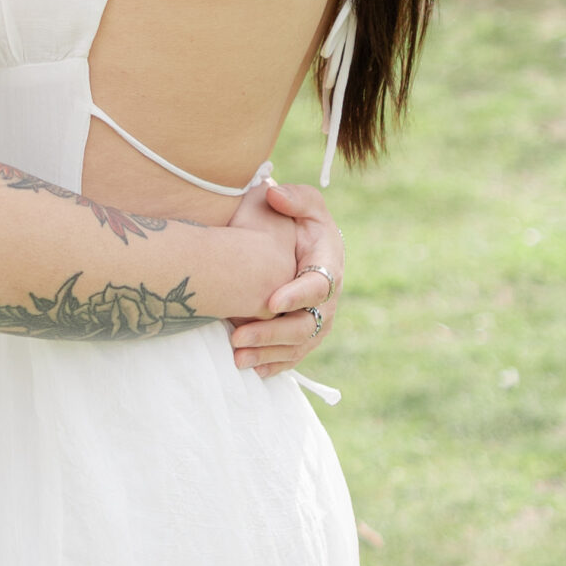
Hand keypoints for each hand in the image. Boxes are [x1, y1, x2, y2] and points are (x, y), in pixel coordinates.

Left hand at [227, 179, 343, 376]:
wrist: (305, 244)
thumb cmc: (302, 220)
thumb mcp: (305, 203)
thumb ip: (295, 198)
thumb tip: (275, 195)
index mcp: (329, 266)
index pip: (318, 286)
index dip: (296, 296)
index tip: (270, 302)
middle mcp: (328, 300)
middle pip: (306, 326)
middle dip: (271, 334)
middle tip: (237, 338)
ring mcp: (318, 321)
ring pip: (297, 346)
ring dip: (267, 354)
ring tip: (237, 358)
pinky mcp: (306, 336)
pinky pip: (293, 356)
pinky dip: (274, 365)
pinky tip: (252, 370)